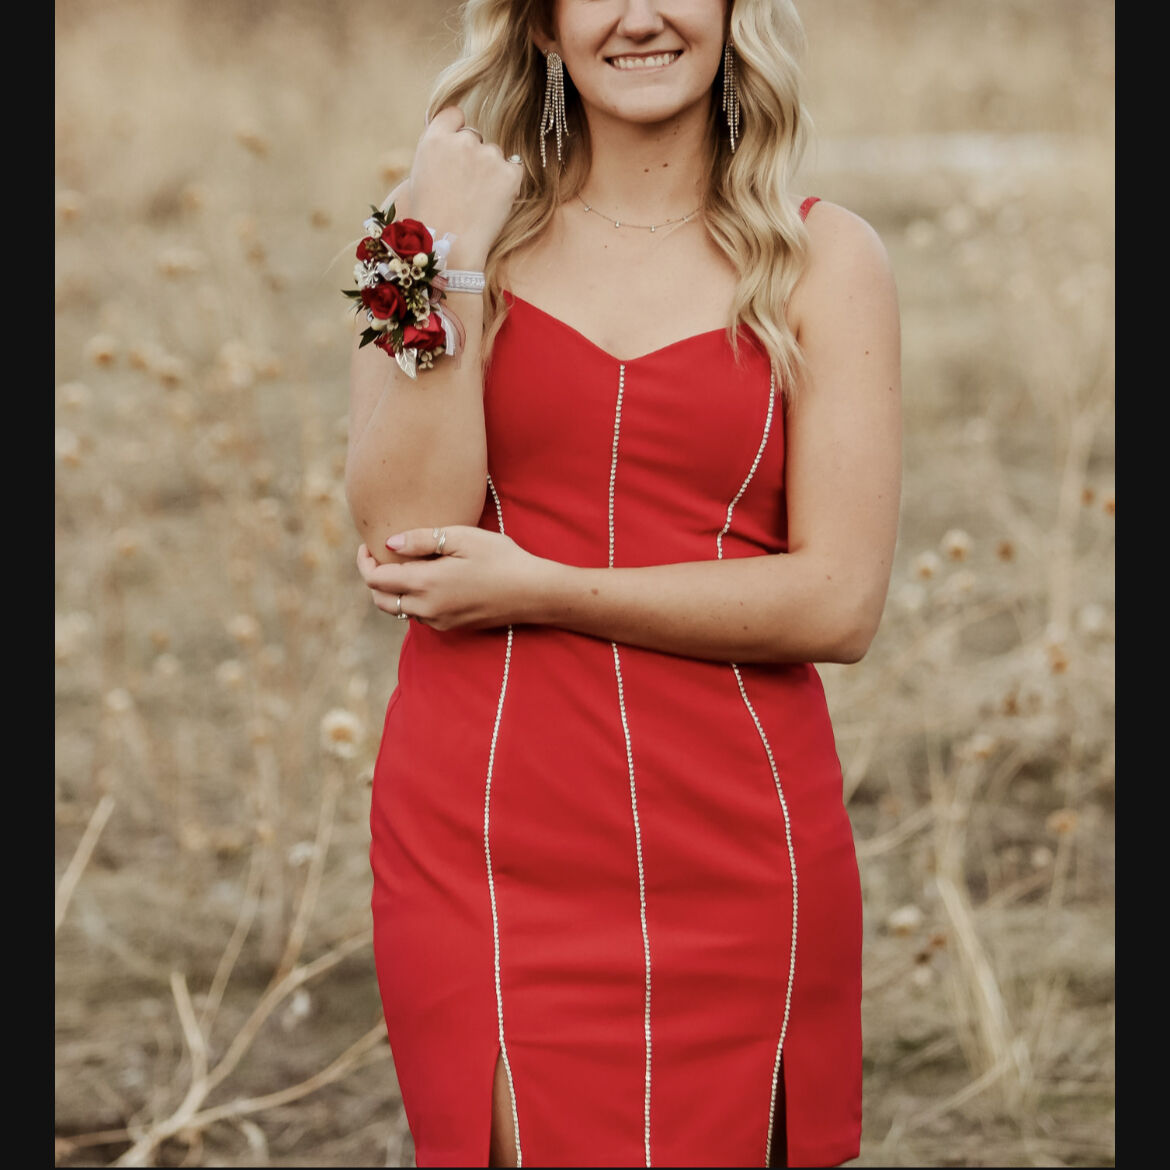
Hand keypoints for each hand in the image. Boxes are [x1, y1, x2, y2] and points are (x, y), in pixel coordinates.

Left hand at [357, 525, 549, 630]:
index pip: (376, 580)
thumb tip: (390, 543)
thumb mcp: (463, 538)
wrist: (532, 592)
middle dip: (373, 580)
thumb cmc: (501, 558)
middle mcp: (427, 608)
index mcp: (426, 583)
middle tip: (379, 557)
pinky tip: (427, 581)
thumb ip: (422, 540)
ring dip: (393, 592)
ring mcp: (439, 621)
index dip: (365, 563)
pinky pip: (419, 615)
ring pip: (399, 611)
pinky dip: (412, 600)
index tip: (368, 546)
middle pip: (380, 601)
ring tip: (403, 567)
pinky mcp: (451, 627)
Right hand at [408, 107, 524, 269]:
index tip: (457, 148)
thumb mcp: (420, 175)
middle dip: (473, 156)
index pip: (454, 114)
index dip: (456, 130)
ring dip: (490, 171)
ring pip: (495, 154)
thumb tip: (454, 131)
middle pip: (475, 136)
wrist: (448, 248)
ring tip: (476, 201)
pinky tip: (494, 202)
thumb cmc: (430, 218)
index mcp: (435, 139)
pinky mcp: (509, 174)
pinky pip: (515, 169)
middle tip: (464, 188)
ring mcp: (488, 156)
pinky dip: (509, 183)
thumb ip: (437, 149)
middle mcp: (463, 141)